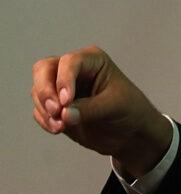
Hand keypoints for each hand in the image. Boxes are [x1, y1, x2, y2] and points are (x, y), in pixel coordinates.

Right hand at [31, 46, 172, 177]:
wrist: (129, 133)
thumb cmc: (129, 110)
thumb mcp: (114, 107)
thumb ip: (88, 109)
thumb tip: (64, 114)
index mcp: (92, 60)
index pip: (69, 61)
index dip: (64, 80)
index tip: (66, 102)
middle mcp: (73, 69)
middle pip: (43, 69)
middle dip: (45, 91)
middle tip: (56, 111)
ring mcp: (61, 87)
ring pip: (37, 90)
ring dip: (45, 110)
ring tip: (61, 127)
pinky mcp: (55, 106)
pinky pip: (39, 110)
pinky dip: (45, 120)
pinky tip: (59, 129)